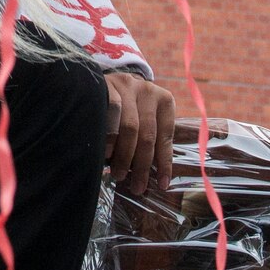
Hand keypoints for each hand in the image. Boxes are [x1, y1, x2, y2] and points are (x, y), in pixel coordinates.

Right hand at [105, 73, 175, 197]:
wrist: (103, 82)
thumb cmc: (129, 108)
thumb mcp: (145, 118)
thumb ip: (151, 140)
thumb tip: (153, 177)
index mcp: (164, 101)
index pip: (166, 136)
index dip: (164, 163)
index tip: (162, 185)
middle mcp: (149, 91)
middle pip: (148, 134)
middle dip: (142, 165)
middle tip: (137, 187)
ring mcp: (128, 86)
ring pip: (130, 127)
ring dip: (125, 155)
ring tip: (119, 175)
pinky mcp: (109, 85)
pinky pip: (111, 115)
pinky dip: (110, 138)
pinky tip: (107, 155)